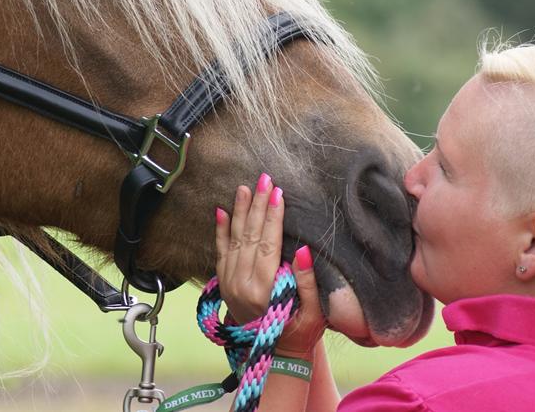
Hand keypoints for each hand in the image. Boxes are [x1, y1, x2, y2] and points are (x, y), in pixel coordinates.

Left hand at [215, 174, 325, 357]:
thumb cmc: (300, 332)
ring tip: (244, 188)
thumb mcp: (313, 312)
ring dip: (240, 212)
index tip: (277, 192)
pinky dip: (221, 230)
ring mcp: (230, 284)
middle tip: (263, 179)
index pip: (268, 243)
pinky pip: (221, 251)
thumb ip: (307, 281)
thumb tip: (304, 249)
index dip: (273, 217)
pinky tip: (222, 211)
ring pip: (234, 239)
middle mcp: (242, 284)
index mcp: (264, 289)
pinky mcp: (224, 284)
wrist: (274, 355)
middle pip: (251, 236)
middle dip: (257, 205)